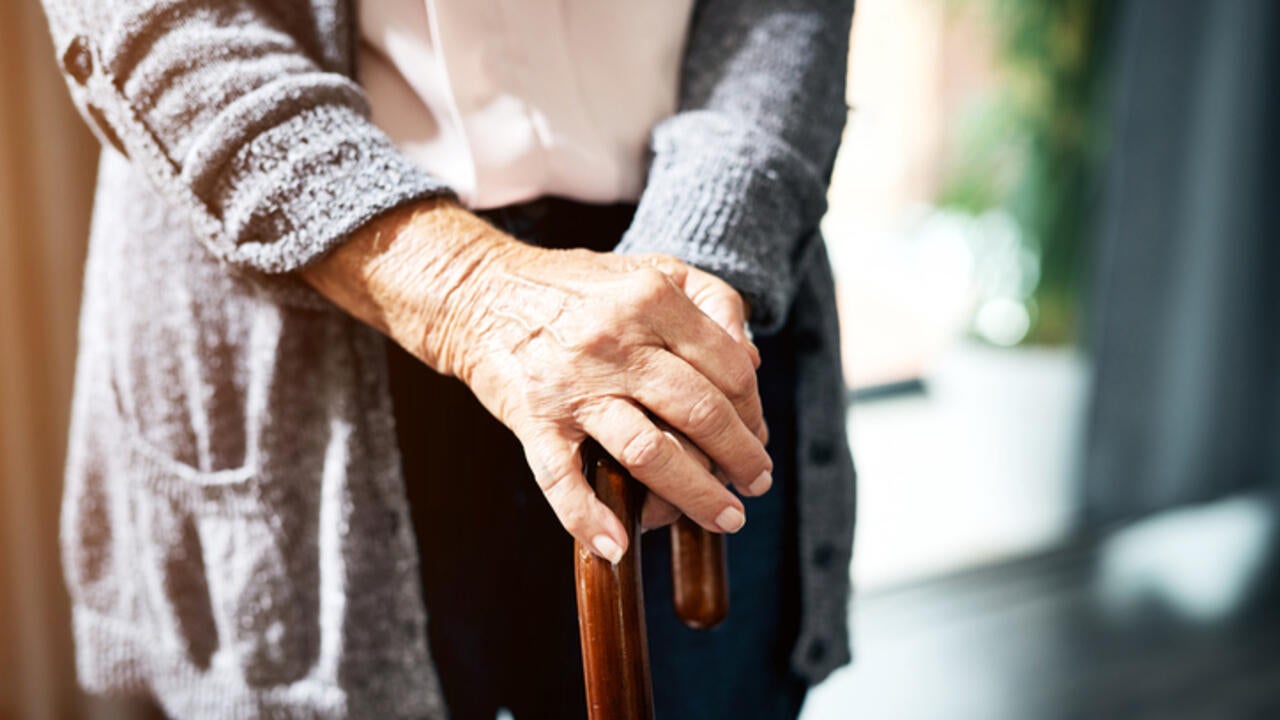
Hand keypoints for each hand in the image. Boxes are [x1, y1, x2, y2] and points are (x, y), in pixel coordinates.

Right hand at [450, 244, 771, 561]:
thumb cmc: (575, 287)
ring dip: (696, 495)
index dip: (754, 409)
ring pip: (649, 453)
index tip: (757, 433)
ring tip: (725, 518)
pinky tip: (618, 546)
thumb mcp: (651, 268)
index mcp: (650, 299)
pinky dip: (589, 518)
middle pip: (700, 413)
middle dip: (741, 457)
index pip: (728, 368)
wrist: (479, 294)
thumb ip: (711, 301)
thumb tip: (751, 360)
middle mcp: (614, 342)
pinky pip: (563, 480)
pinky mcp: (534, 420)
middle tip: (755, 483)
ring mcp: (572, 386)